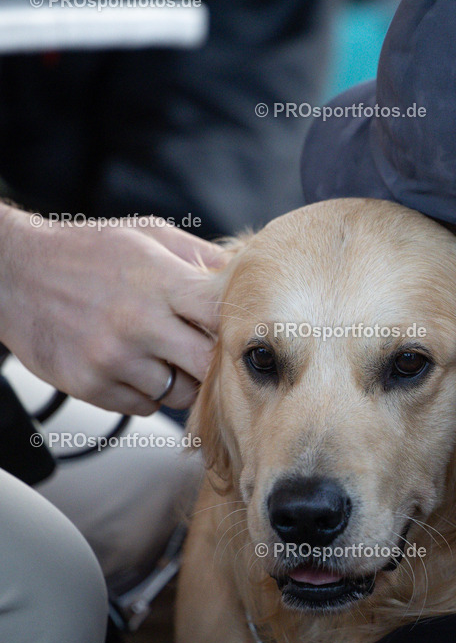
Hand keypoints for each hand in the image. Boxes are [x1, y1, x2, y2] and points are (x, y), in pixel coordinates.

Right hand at [0, 206, 230, 413]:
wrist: (14, 274)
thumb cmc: (88, 251)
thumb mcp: (148, 235)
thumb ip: (200, 257)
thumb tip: (246, 277)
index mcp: (159, 281)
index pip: (223, 317)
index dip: (237, 325)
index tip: (236, 325)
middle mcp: (137, 322)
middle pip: (209, 365)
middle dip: (215, 361)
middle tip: (206, 348)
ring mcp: (112, 358)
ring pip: (180, 393)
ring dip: (182, 379)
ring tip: (165, 353)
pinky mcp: (91, 386)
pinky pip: (146, 407)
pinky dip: (149, 393)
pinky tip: (135, 365)